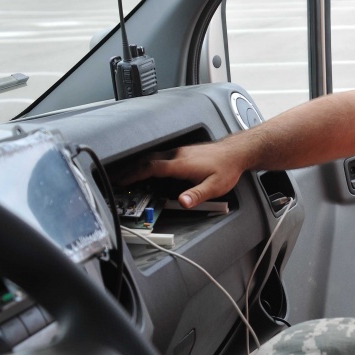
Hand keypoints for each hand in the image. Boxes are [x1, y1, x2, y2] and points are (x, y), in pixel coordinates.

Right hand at [113, 139, 245, 207]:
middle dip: (130, 170)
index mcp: (181, 163)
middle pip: (147, 160)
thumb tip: (182, 202)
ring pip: (153, 156)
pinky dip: (149, 163)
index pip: (152, 167)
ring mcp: (180, 151)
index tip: (122, 181)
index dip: (134, 174)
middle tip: (117, 179)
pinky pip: (160, 156)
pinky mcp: (184, 152)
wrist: (237, 151)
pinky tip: (149, 169)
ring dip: (139, 165)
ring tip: (128, 175)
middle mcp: (178, 154)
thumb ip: (197, 195)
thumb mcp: (215, 186)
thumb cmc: (227, 168)